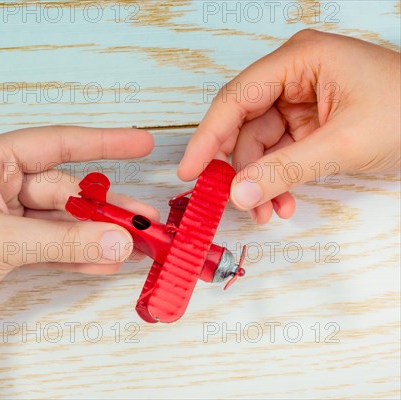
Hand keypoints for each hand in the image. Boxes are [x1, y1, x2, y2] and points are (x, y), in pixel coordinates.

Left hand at [0, 126, 155, 397]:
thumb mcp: (0, 241)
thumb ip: (63, 241)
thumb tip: (116, 240)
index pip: (56, 144)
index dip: (102, 142)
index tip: (139, 142)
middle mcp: (0, 183)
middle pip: (65, 189)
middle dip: (102, 208)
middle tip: (141, 220)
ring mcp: (6, 216)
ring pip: (62, 220)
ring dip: (94, 234)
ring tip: (131, 245)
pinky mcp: (9, 245)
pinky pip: (52, 244)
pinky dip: (76, 253)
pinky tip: (102, 261)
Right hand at [178, 29, 399, 223]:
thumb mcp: (344, 143)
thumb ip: (286, 169)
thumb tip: (239, 192)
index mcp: (299, 59)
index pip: (236, 98)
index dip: (208, 137)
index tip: (190, 170)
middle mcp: (294, 75)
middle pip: (244, 126)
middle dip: (242, 169)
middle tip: (238, 202)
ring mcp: (301, 100)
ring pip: (260, 146)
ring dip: (261, 182)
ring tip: (270, 211)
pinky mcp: (309, 123)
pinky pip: (279, 154)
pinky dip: (278, 180)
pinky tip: (283, 201)